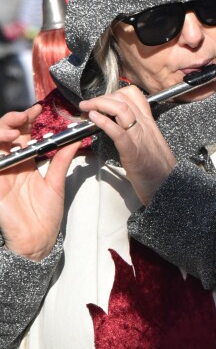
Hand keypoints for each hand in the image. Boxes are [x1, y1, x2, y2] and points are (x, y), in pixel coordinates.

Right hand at [0, 105, 80, 259]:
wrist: (39, 239)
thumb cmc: (46, 215)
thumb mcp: (56, 182)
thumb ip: (62, 159)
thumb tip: (76, 139)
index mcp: (25, 162)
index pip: (22, 134)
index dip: (26, 119)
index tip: (37, 109)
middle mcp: (10, 164)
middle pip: (4, 134)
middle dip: (12, 120)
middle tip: (25, 116)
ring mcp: (0, 173)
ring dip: (1, 132)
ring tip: (17, 131)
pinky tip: (6, 146)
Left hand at [79, 85, 176, 204]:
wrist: (170, 188)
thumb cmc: (158, 170)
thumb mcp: (150, 144)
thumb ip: (139, 133)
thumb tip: (122, 126)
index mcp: (149, 124)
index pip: (134, 95)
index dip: (115, 92)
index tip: (102, 100)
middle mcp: (145, 126)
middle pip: (124, 98)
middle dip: (102, 97)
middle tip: (87, 104)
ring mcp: (139, 138)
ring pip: (121, 109)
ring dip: (99, 104)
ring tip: (86, 107)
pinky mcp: (133, 152)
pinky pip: (118, 132)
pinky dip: (104, 122)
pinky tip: (93, 119)